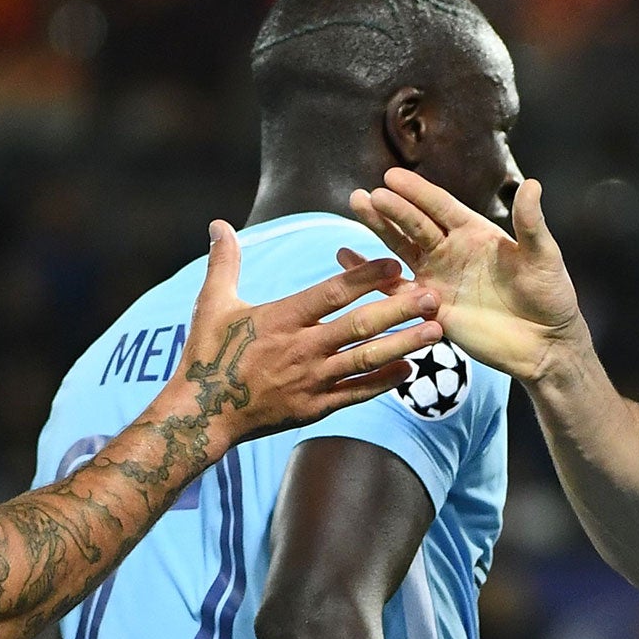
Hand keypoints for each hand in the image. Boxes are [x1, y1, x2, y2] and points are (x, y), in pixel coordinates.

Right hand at [176, 221, 438, 447]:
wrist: (203, 415)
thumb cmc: (207, 355)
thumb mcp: (212, 305)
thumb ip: (224, 263)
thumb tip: (218, 223)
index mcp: (280, 320)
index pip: (330, 294)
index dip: (364, 277)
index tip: (395, 263)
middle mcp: (301, 349)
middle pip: (359, 327)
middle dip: (399, 310)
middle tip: (433, 297)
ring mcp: (310, 381)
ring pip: (365, 361)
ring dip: (403, 345)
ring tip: (435, 333)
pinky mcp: (315, 408)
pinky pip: (356, 393)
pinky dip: (384, 382)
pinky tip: (409, 369)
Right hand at [345, 170, 583, 381]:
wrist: (543, 344)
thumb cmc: (550, 296)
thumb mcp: (544, 257)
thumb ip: (531, 223)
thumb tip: (532, 185)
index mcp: (475, 233)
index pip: (440, 207)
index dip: (417, 193)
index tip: (392, 177)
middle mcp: (451, 250)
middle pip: (414, 225)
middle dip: (390, 210)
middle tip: (365, 196)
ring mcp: (437, 277)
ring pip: (400, 249)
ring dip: (378, 230)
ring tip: (356, 208)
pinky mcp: (429, 307)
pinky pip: (394, 290)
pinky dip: (370, 276)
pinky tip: (346, 258)